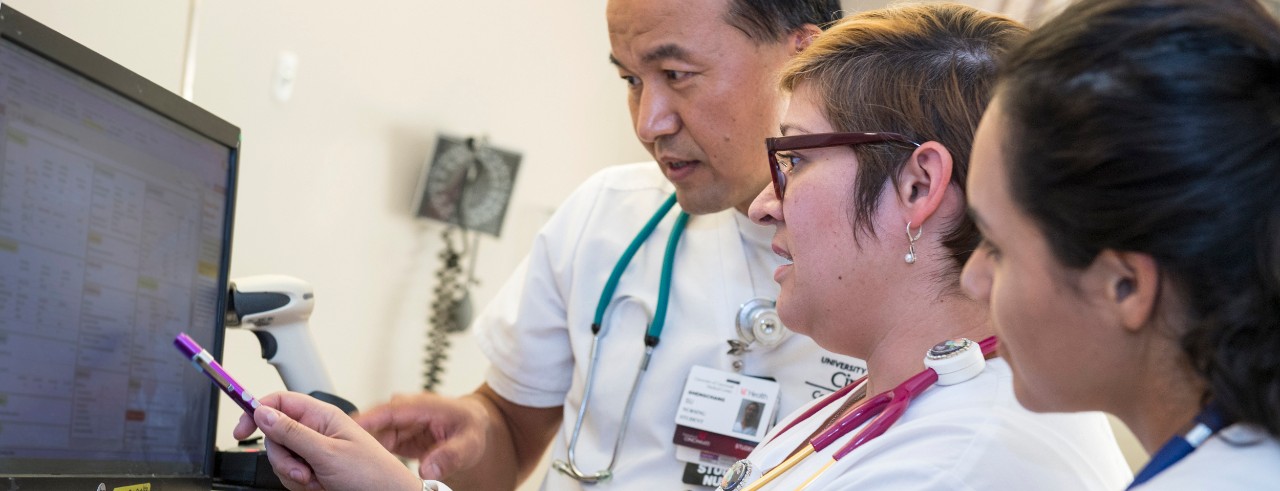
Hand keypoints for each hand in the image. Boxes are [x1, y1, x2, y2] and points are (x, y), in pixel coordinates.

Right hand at [233, 392, 421, 490]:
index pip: (280, 402)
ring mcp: (314, 452)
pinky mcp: (313, 471)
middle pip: (275, 435)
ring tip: (317, 480)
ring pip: (281, 459)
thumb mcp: (327, 452)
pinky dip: (300, 484)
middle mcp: (316, 431)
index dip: (257, 411)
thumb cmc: (371, 473)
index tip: (241, 429)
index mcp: (322, 416)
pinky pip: (290, 475)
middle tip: (301, 469)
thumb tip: (263, 413)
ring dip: (293, 474)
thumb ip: (293, 432)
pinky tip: (319, 486)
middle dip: (282, 457)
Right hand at [354, 391, 489, 480]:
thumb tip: (427, 469)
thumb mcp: (469, 443)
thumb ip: (450, 455)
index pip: (391, 410)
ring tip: (355, 464)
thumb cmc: (472, 427)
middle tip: (346, 454)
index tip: (349, 427)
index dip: (369, 418)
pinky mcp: (397, 436)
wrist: (474, 426)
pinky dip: (370, 454)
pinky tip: (365, 465)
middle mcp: (407, 412)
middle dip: (359, 435)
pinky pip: (378, 444)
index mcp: (424, 406)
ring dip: (364, 447)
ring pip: (374, 435)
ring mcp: (400, 424)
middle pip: (376, 422)